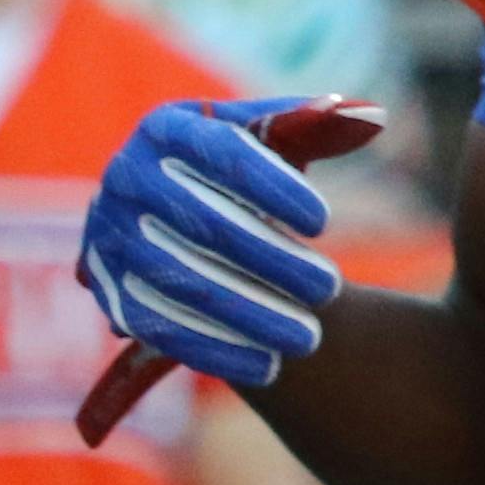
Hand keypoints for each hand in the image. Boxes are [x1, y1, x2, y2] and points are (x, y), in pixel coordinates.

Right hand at [79, 97, 374, 400]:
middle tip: (331, 288)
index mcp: (166, 128)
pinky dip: (216, 350)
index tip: (323, 222)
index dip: (275, 189)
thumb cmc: (231, 170)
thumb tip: (373, 119)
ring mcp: (111, 237)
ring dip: (251, 315)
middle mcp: (126, 177)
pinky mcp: (110, 292)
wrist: (162, 216)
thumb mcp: (266, 136)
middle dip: (274, 260)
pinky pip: (162, 327)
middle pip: (206, 224)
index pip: (223, 154)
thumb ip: (319, 124)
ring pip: (185, 282)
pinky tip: (267, 366)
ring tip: (308, 337)